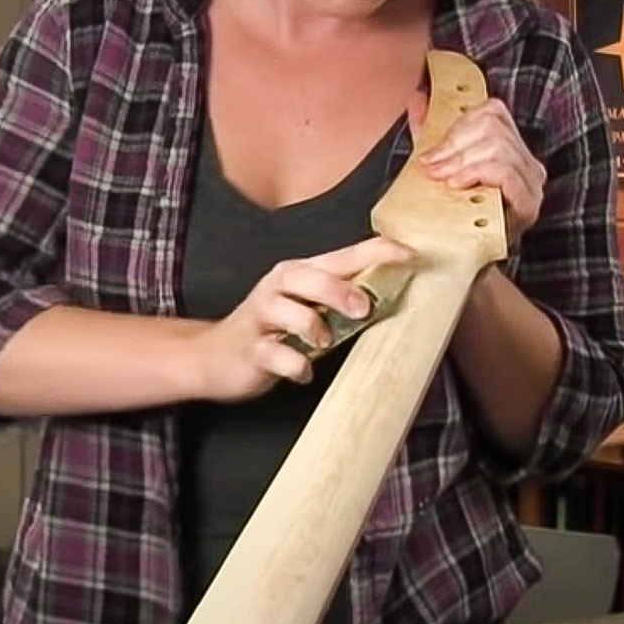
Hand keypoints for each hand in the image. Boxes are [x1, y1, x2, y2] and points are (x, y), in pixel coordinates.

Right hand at [186, 236, 413, 402]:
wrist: (214, 357)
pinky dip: (294, 365)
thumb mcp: (308, 309)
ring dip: (312, 327)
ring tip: (323, 343)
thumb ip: (342, 300)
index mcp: (299, 274)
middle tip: (364, 310)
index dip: (375, 251)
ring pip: (286, 311)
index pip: (342, 255)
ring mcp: (261, 318)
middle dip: (338, 290)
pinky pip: (275, 355)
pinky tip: (302, 371)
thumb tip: (392, 297)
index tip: (408, 254)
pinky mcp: (251, 350)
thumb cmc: (272, 331)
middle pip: (307, 276)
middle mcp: (277, 289)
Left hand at [414, 97, 546, 234]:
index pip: (493, 112)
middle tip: (431, 167)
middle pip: (494, 128)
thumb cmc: (454, 215)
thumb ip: (431, 132)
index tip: (431, 152)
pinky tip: (458, 186)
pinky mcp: (529, 204)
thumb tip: (416, 98)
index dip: (458, 126)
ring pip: (499, 148)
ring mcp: (531, 183)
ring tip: (442, 179)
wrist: (461, 260)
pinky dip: (477, 174)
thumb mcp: (440, 166)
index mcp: (510, 146)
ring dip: (462, 161)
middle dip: (455, 145)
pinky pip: (506, 173)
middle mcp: (526, 161)